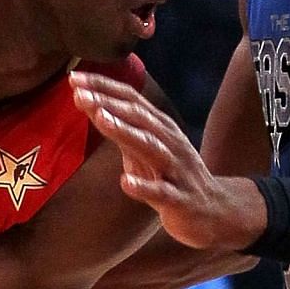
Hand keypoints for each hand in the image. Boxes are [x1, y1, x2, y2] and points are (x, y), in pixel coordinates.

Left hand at [70, 72, 265, 250]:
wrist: (214, 211)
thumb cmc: (171, 176)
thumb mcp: (144, 148)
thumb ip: (120, 129)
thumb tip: (90, 105)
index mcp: (160, 127)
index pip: (131, 99)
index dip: (104, 87)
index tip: (75, 77)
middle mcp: (169, 141)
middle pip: (138, 116)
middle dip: (108, 102)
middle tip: (79, 92)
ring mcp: (176, 169)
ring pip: (150, 146)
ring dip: (125, 131)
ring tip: (100, 118)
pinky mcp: (179, 198)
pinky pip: (162, 192)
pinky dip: (144, 187)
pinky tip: (125, 183)